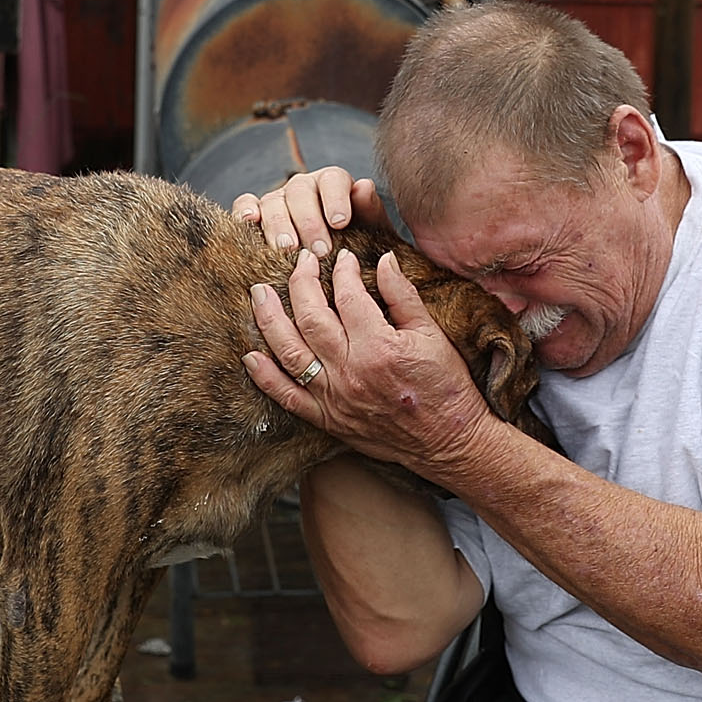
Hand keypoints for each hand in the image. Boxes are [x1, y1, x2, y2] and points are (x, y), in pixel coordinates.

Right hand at [234, 167, 385, 257]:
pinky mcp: (255, 213)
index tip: (340, 223)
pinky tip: (249, 222)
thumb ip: (370, 211)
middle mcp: (304, 187)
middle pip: (300, 192)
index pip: (332, 180)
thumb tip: (364, 187)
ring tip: (287, 249)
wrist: (332, 267)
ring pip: (273, 201)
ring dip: (279, 225)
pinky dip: (244, 210)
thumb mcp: (371, 232)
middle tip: (318, 250)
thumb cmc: (356, 247)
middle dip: (309, 221)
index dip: (335, 199)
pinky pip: (245, 204)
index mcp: (333, 184)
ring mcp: (278, 199)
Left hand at [246, 248, 493, 477]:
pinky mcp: (328, 420)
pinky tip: (251, 355)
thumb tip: (385, 259)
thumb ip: (403, 296)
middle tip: (300, 261)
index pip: (348, 296)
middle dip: (301, 283)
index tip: (342, 258)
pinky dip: (264, 377)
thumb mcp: (433, 335)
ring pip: (289, 352)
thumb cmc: (446, 388)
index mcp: (379, 347)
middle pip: (310, 318)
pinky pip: (287, 397)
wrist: (450, 443)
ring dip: (269, 320)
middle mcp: (350, 372)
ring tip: (259, 294)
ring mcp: (335, 398)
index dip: (342, 271)